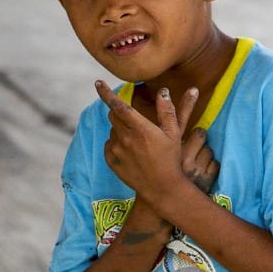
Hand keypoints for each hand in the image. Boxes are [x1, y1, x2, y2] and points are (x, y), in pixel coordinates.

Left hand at [97, 80, 217, 205]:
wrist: (162, 188)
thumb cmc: (171, 159)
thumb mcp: (174, 134)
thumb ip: (167, 110)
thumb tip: (164, 91)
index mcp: (141, 129)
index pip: (118, 105)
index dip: (106, 93)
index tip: (98, 83)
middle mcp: (126, 138)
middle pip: (113, 116)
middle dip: (120, 113)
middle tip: (135, 123)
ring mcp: (117, 151)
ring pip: (112, 131)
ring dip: (121, 130)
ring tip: (138, 144)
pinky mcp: (111, 161)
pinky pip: (108, 145)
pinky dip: (116, 144)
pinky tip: (131, 153)